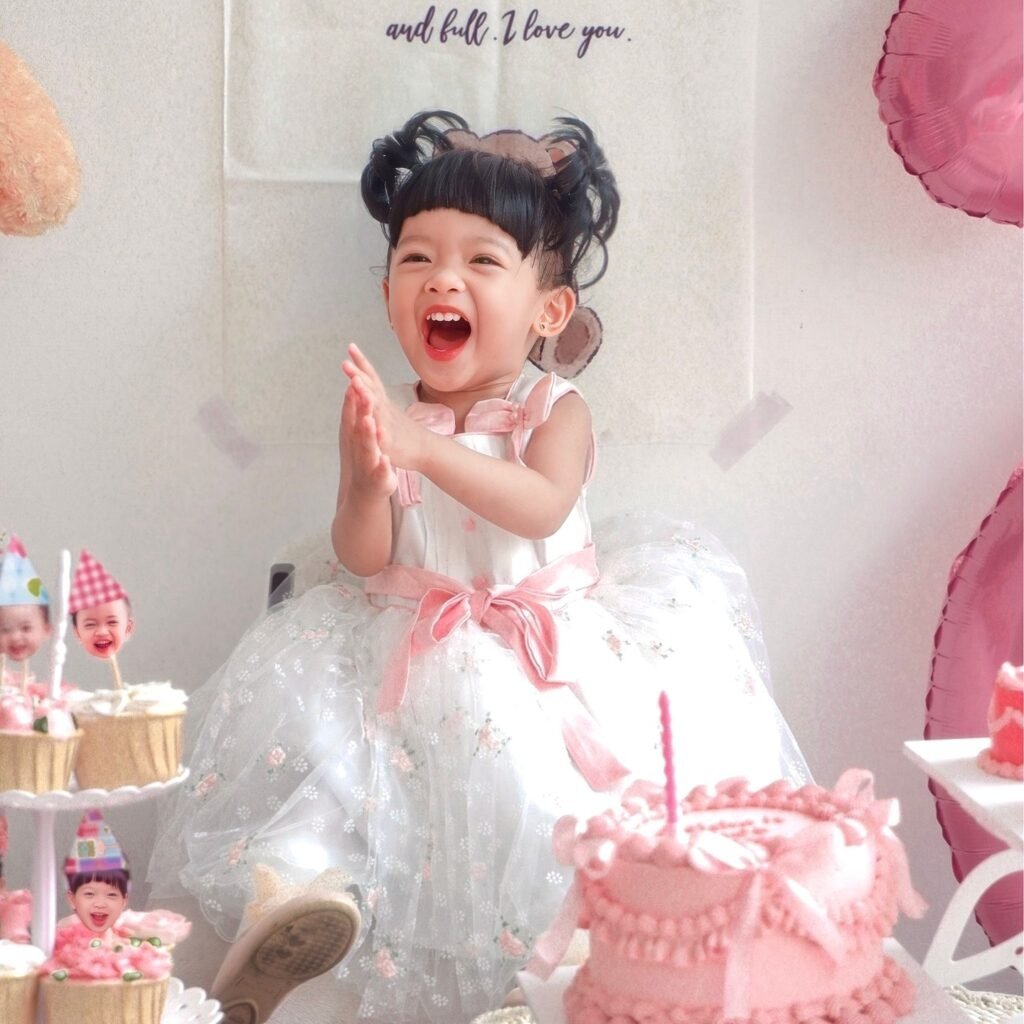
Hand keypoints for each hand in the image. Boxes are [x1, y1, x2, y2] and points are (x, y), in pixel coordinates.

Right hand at [340, 371, 396, 498]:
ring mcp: (367, 463)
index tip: (353, 377)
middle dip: (360, 409)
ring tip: (370, 422)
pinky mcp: (378, 479)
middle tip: (358, 391)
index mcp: (355, 436)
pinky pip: (380, 472)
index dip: (352, 396)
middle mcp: (358, 447)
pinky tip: (385, 460)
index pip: (352, 413)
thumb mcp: (360, 433)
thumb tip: (352, 387)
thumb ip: (355, 411)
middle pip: (359, 426)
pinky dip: (382, 466)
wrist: (366, 491)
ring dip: (369, 435)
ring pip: (368, 448)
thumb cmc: (364, 457)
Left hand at [342, 343, 424, 469]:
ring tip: (356, 383)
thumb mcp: (387, 409)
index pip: (372, 379)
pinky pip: (385, 438)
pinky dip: (380, 432)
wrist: (427, 448)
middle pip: (371, 390)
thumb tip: (361, 380)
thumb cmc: (404, 430)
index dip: (361, 363)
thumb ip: (374, 395)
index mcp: (382, 402)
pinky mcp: (391, 444)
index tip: (351, 346)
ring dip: (367, 396)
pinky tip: (374, 425)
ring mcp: (388, 425)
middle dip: (359, 376)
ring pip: (377, 409)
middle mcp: (385, 410)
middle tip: (345, 363)